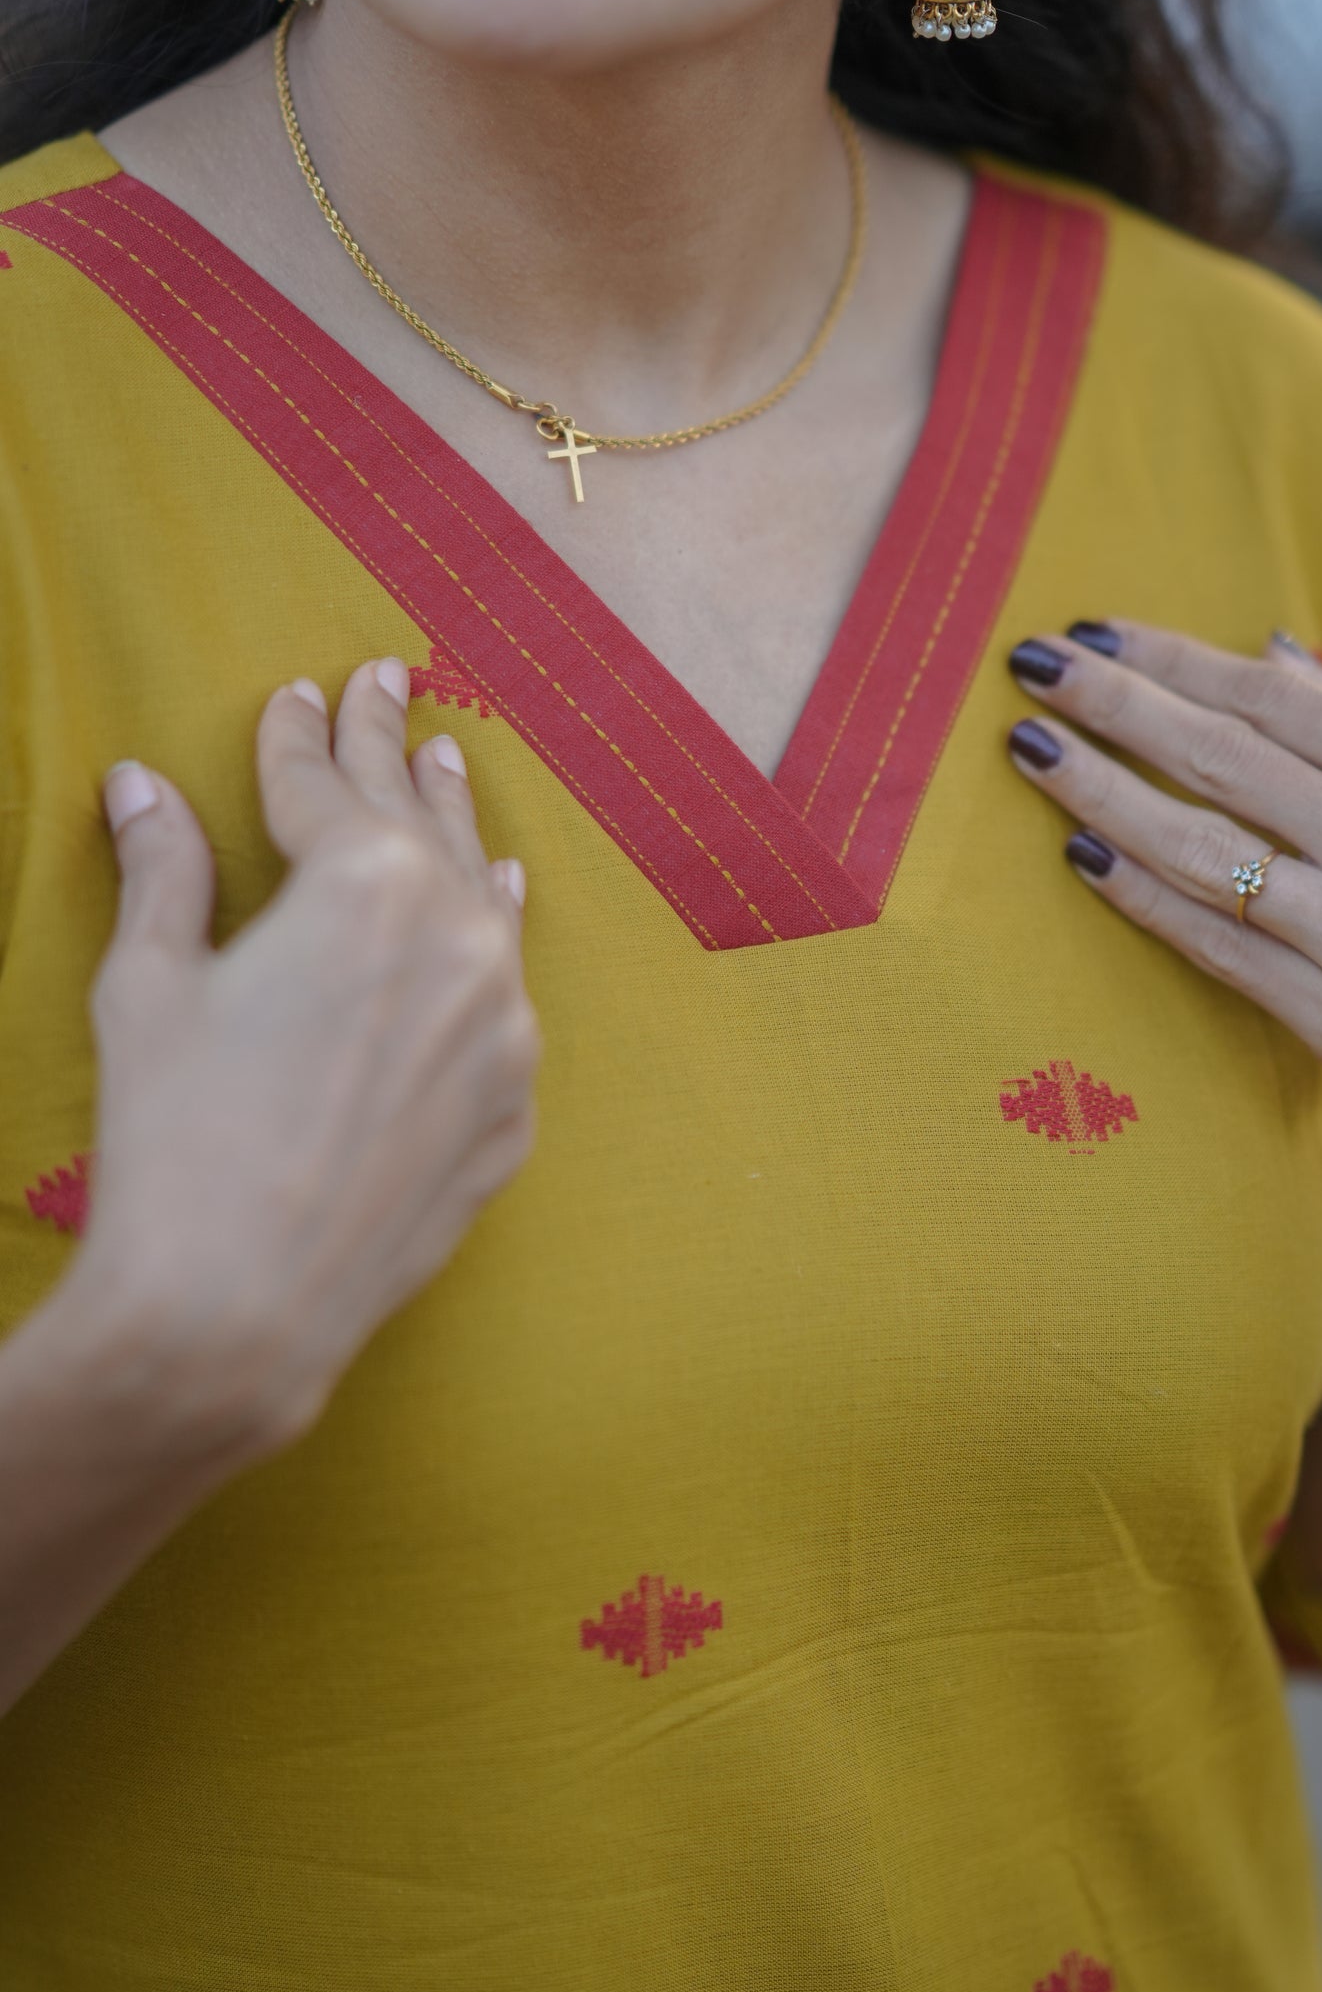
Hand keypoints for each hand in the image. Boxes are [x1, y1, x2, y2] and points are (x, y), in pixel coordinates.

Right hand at [69, 658, 539, 1461]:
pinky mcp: (512, 1104)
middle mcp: (459, 939)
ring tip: (448, 766)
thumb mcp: (151, 988)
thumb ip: (165, 874)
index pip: (323, 787)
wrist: (241, 1309)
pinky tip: (500, 902)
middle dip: (389, 749)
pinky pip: (508, 996)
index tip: (295, 695)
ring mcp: (502, 1026)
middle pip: (416, 821)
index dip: (299, 738)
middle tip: (386, 683)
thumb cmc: (176, 1140)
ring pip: (483, 899)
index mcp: (366, 887)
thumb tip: (139, 786)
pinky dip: (496, 939)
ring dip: (457, 829)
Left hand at [1005, 621, 1321, 1144]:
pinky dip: (1141, 894)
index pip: (1272, 701)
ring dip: (1102, 791)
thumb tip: (1271, 656)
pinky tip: (1080, 852)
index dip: (1176, 660)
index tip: (1097, 633)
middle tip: (1031, 665)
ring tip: (1031, 748)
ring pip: (1201, 848)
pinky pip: (1215, 943)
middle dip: (1116, 704)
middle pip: (1222, 759)